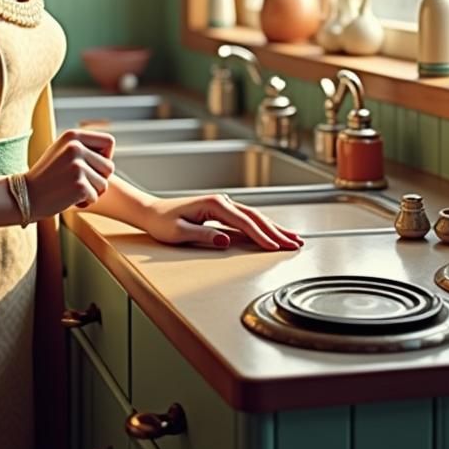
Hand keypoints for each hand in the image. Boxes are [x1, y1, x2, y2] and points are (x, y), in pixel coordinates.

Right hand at [26, 129, 114, 217]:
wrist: (25, 196)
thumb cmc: (46, 175)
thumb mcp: (61, 150)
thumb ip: (82, 145)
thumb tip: (109, 146)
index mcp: (72, 135)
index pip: (108, 142)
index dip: (104, 157)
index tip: (90, 166)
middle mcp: (75, 147)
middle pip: (109, 166)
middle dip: (98, 178)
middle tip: (77, 182)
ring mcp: (77, 166)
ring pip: (104, 183)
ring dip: (91, 191)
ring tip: (71, 189)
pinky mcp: (79, 185)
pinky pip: (95, 197)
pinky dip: (85, 202)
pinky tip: (68, 198)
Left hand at [144, 194, 302, 251]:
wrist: (152, 212)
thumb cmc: (162, 222)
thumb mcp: (179, 232)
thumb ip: (203, 235)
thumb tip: (226, 240)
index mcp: (214, 205)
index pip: (244, 223)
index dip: (262, 236)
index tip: (276, 247)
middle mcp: (222, 201)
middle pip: (256, 217)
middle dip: (277, 232)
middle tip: (295, 244)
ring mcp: (224, 204)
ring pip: (255, 216)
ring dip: (275, 228)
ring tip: (293, 238)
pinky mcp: (223, 210)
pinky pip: (248, 218)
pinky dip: (264, 226)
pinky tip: (274, 232)